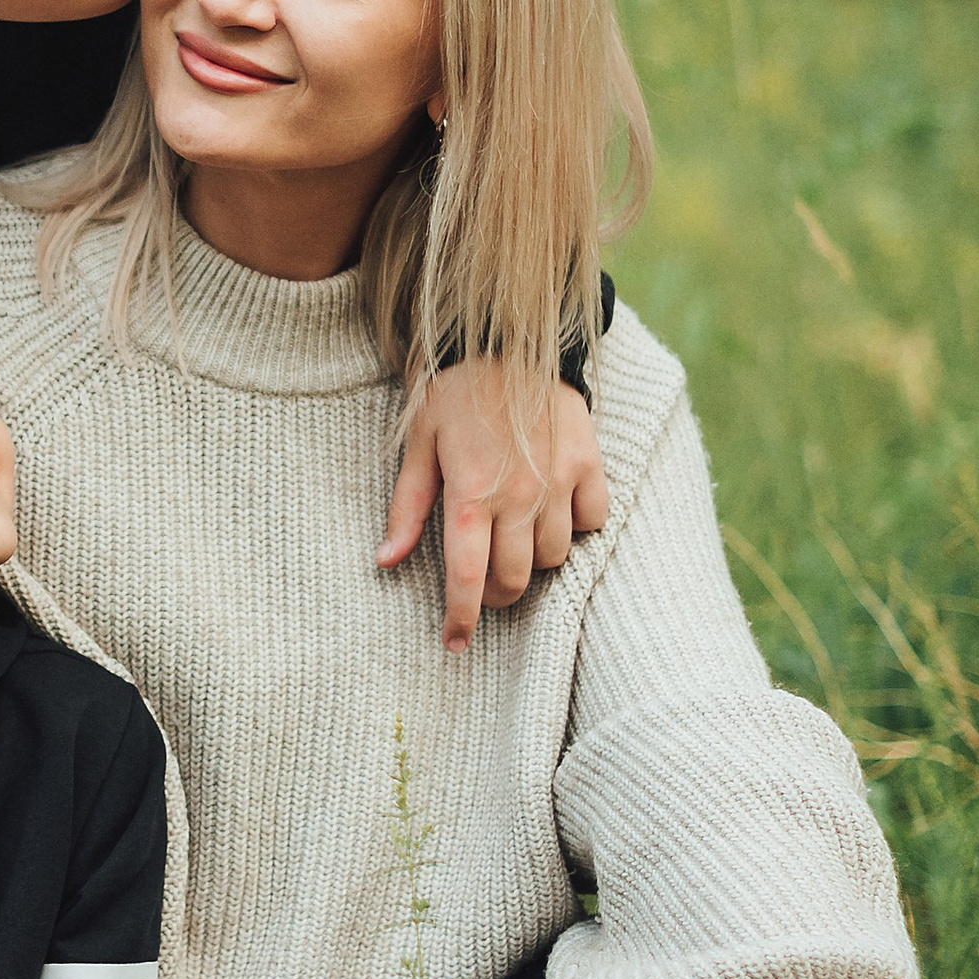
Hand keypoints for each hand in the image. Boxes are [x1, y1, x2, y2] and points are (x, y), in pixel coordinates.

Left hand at [379, 368, 609, 654]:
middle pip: (517, 579)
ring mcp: (559, 480)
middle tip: (485, 585)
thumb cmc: (451, 391)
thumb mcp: (417, 445)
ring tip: (516, 537)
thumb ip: (406, 508)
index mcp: (469, 495)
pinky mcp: (589, 462)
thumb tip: (385, 560)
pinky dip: (576, 526)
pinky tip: (554, 510)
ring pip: (555, 556)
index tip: (454, 643)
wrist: (505, 335)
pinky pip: (593, 520)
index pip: (469, 579)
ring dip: (534, 559)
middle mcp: (518, 496)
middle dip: (498, 594)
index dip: (462, 619)